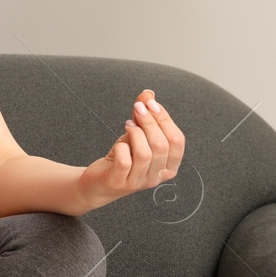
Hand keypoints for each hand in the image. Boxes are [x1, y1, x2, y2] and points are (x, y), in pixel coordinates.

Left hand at [77, 89, 185, 211]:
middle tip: (137, 108)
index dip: (165, 119)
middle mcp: (157, 177)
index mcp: (169, 166)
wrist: (98, 181)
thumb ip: (144, 116)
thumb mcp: (136, 135)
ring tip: (128, 126)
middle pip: (162, 145)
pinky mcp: (119, 182)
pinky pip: (125, 161)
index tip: (150, 102)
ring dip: (136, 133)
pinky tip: (120, 144)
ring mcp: (139, 181)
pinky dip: (122, 147)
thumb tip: (148, 94)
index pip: (177, 141)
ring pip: (146, 153)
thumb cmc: (122, 157)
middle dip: (149, 122)